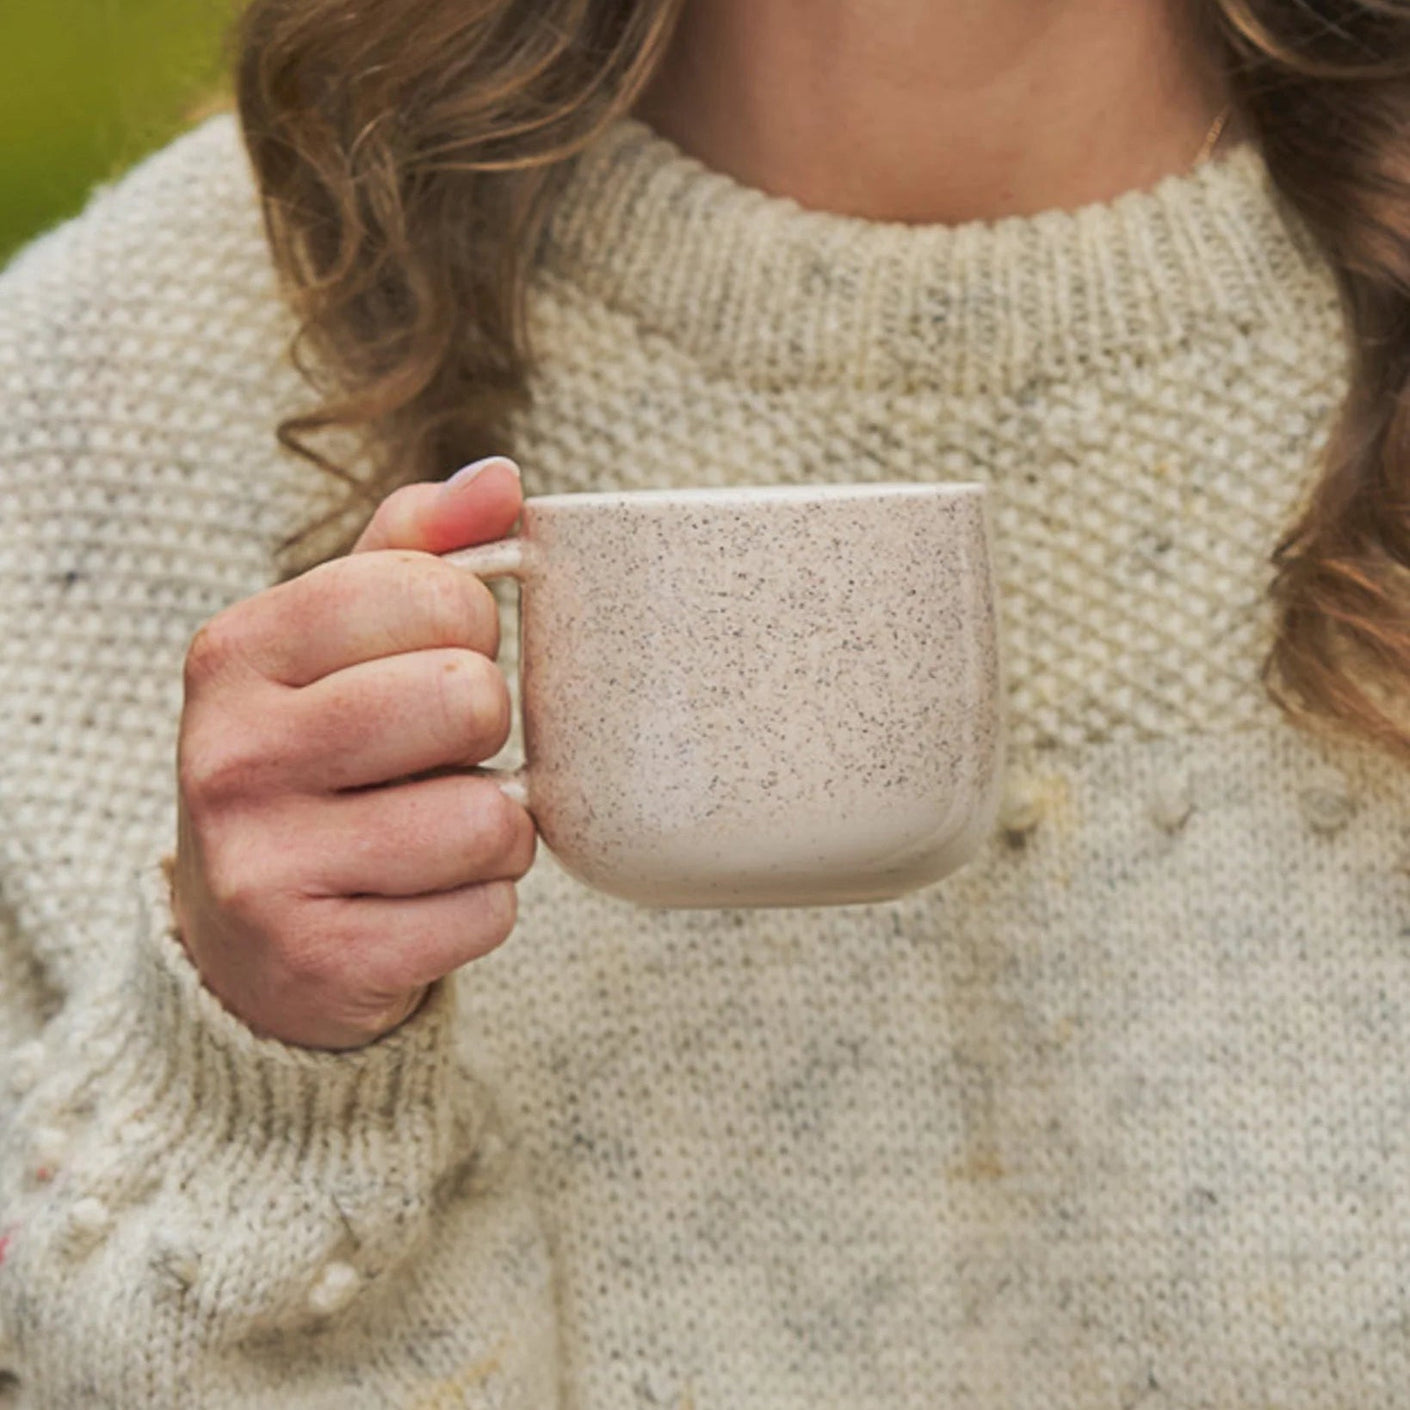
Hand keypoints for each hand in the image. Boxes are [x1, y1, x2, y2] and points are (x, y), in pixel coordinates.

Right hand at [170, 458, 533, 1049]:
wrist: (248, 938)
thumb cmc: (319, 760)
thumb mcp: (336, 644)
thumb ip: (417, 549)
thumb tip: (503, 481)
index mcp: (237, 651)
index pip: (435, 590)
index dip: (473, 626)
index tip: (437, 660)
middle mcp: (234, 754)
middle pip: (469, 699)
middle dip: (486, 730)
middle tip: (442, 755)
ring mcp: (266, 868)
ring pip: (492, 821)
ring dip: (495, 832)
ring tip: (433, 833)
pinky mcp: (322, 962)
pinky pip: (488, 914)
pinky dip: (480, 907)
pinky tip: (421, 901)